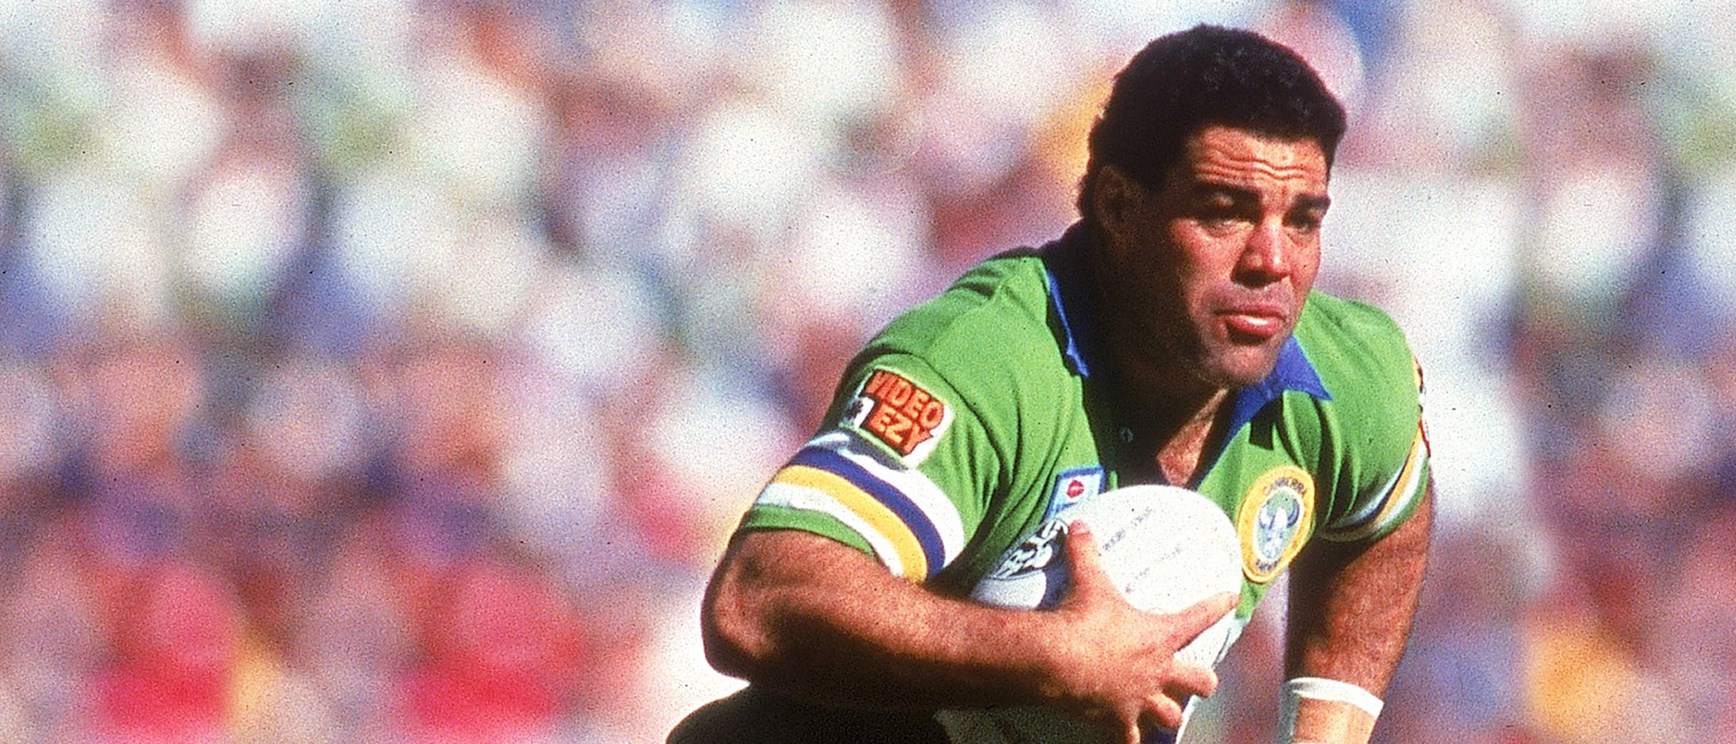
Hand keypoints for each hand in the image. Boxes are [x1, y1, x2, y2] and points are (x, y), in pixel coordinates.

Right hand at [1040, 522, 1238, 743]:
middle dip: (1202, 681)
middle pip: (1200, 682)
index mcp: (1160, 635)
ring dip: (1168, 713)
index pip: (1199, 616)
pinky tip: (1127, 739)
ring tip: (1165, 712)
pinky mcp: (1117, 718)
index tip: (1231, 599)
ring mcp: (1140, 699)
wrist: (1059, 659)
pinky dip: (1129, 739)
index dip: (1217, 606)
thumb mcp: (1088, 581)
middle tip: (1199, 678)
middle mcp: (1158, 671)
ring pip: (1170, 716)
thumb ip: (1086, 552)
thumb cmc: (1081, 619)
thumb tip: (1077, 524)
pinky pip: (1130, 739)